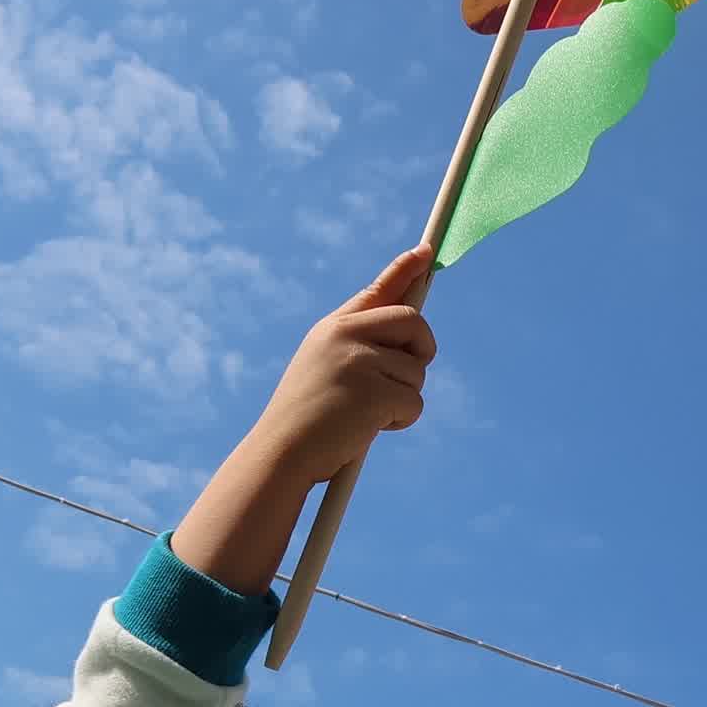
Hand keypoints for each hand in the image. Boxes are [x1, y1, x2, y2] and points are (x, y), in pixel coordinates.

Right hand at [249, 246, 438, 487]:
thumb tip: (410, 335)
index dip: (404, 269)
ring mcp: (360, 361)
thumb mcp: (324, 368)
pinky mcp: (375, 393)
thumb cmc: (304, 420)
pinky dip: (401, 421)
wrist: (281, 454)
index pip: (377, 290)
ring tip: (365, 415)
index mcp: (332, 327)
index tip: (426, 251)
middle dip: (423, 348)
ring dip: (403, 397)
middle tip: (407, 374)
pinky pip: (415, 402)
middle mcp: (345, 335)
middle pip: (413, 321)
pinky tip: (367, 430)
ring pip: (417, 370)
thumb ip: (359, 346)